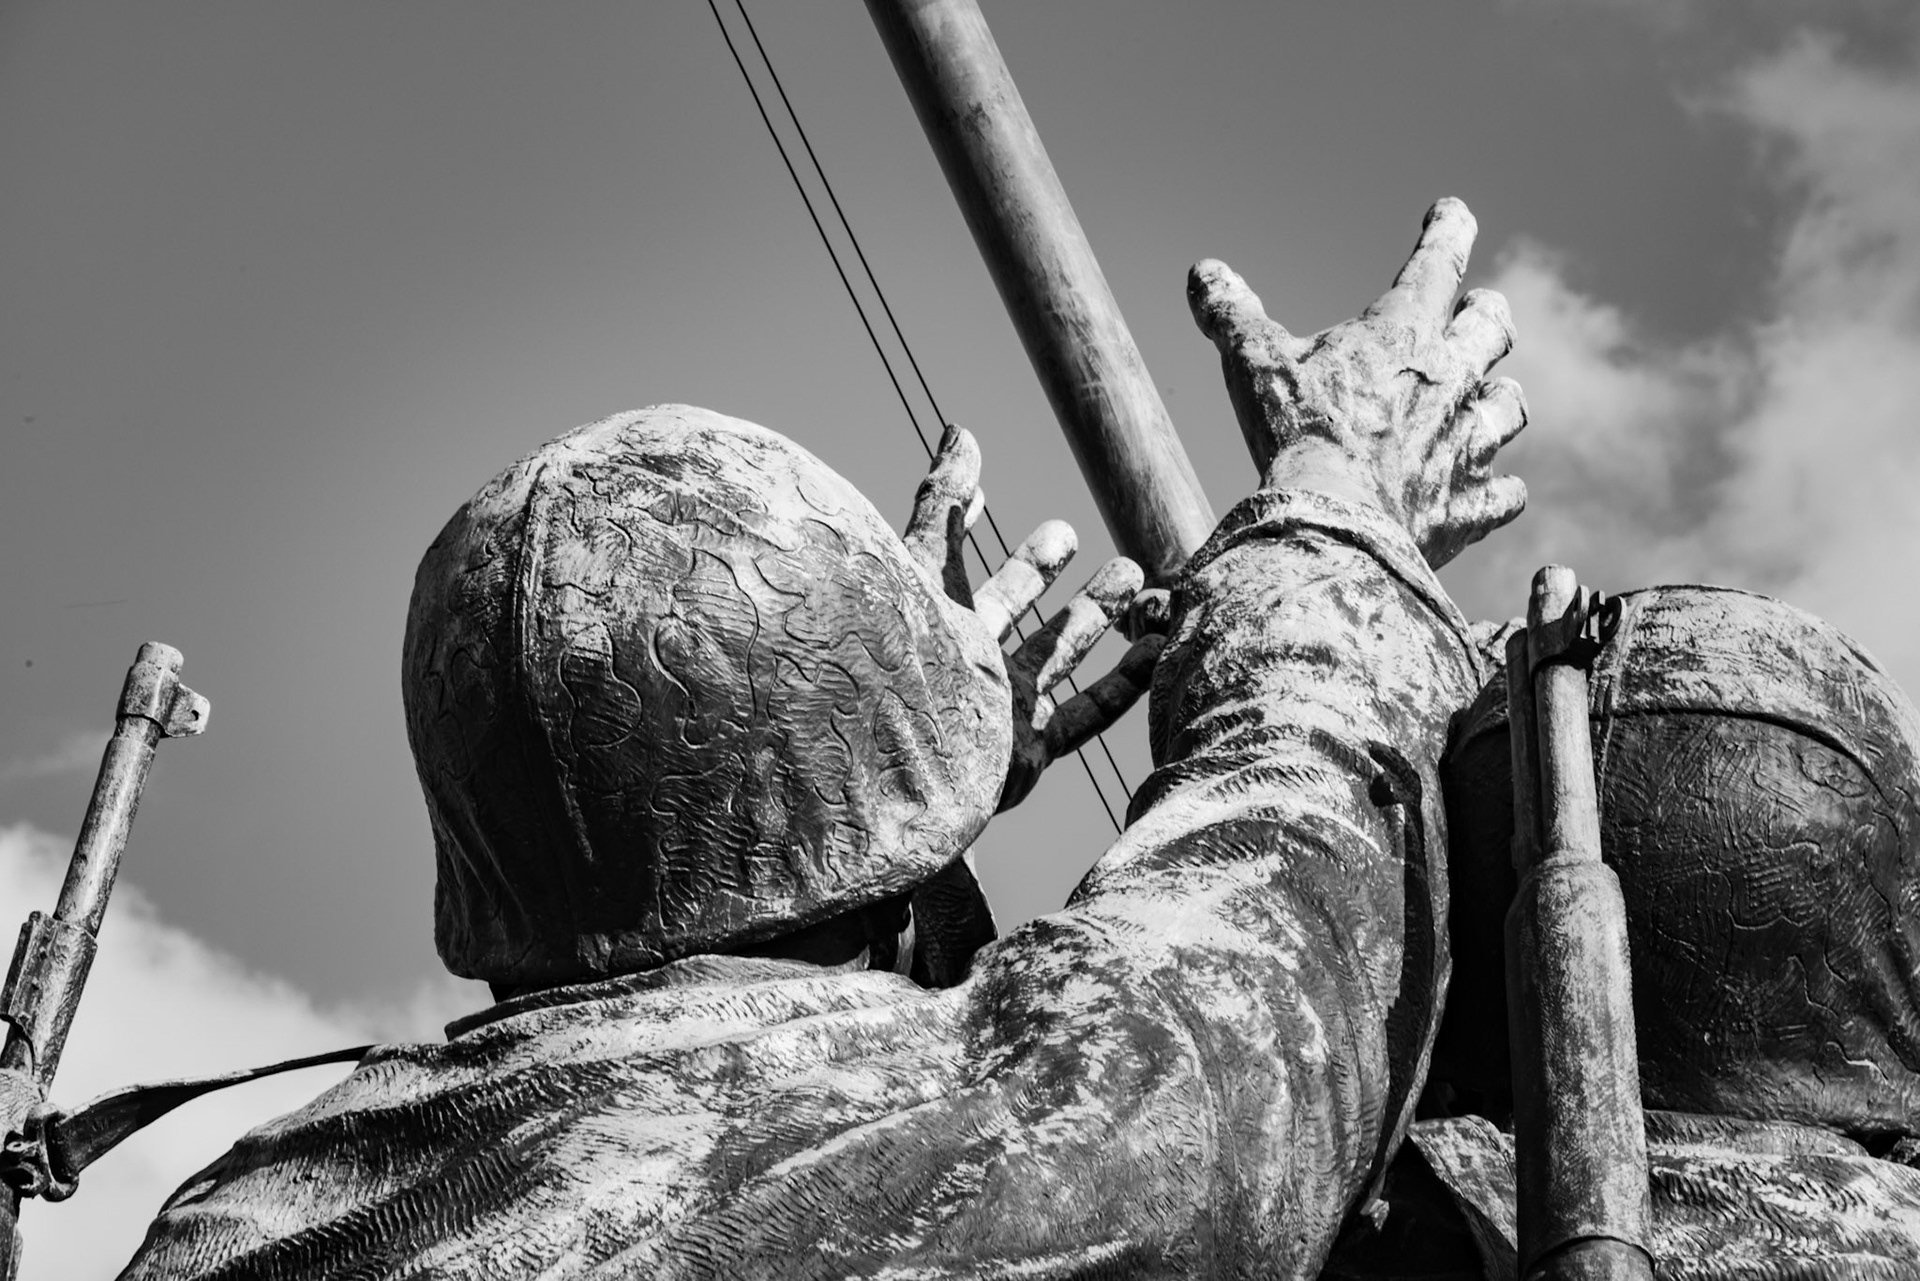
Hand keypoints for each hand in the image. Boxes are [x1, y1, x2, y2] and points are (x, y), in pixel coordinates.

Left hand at [904, 426, 1163, 811]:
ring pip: (1056, 657)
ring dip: (1097, 619)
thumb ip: (944, 502)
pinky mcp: (1025, 755)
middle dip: (1047, 575)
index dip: (980, 537)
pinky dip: (1123, 685)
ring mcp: (995, 710)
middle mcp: (962, 664)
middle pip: (1013, 612)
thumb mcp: (920, 563)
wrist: (893, 760)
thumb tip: (960, 430)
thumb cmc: (897, 655)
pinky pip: (1083, 715)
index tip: (1016, 506)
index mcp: (930, 620)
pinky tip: (1157, 651)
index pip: (961, 569)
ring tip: (1136, 577)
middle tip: (1077, 536)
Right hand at [1188, 197, 1527, 568]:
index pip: (1440, 258)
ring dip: (1498, 399)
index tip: (1451, 211)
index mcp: (1403, 331)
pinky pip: (1505, 494)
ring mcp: (1467, 443)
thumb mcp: (1252, 363)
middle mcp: (1450, 378)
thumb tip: (1203, 271)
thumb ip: (1232, 313)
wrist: (1334, 523)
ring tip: (1491, 399)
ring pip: (1509, 406)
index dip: (1450, 227)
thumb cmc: (1295, 433)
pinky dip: (1498, 491)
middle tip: (1480, 308)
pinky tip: (1492, 493)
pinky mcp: (1468, 505)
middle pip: (1492, 327)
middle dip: (1486, 313)